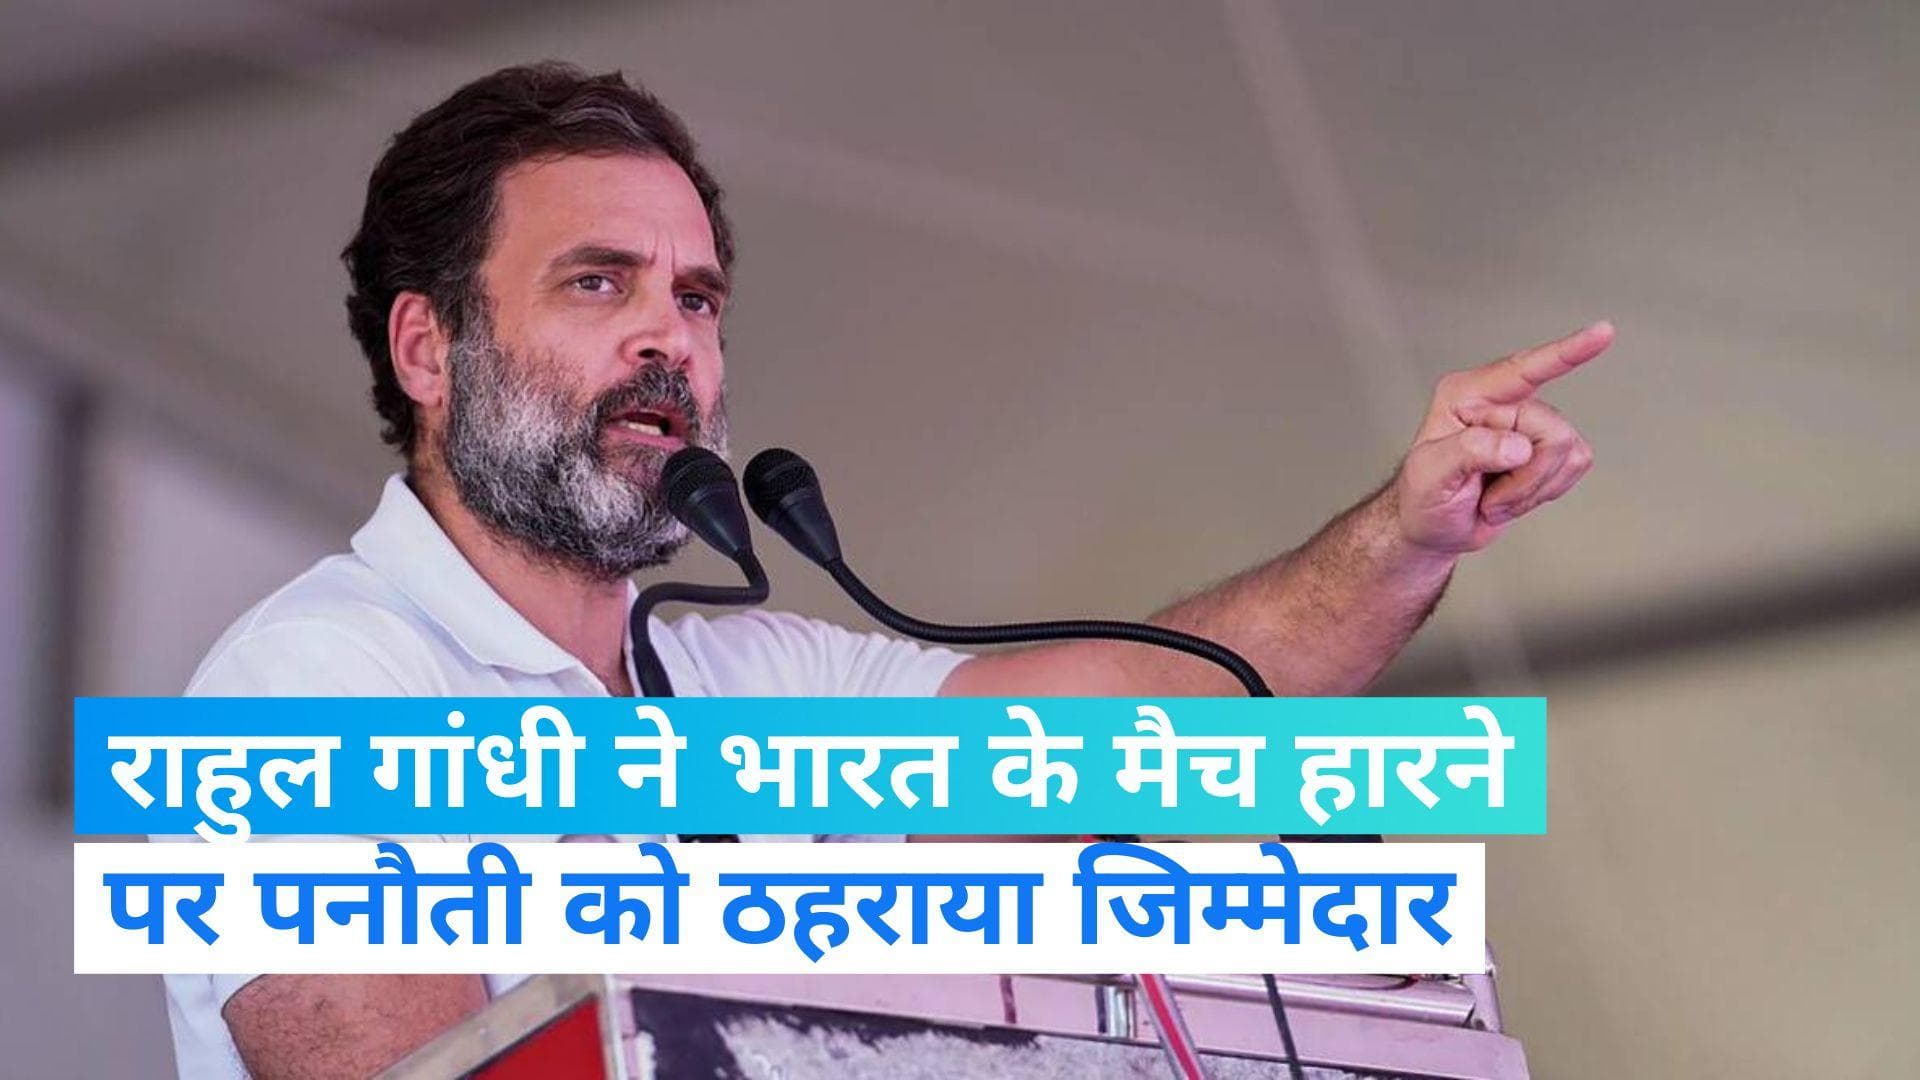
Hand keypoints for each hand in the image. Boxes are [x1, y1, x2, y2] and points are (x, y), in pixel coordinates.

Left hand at [1389, 321, 1610, 555]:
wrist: (1433, 528)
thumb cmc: (1422, 497)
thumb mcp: (1430, 475)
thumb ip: (1469, 453)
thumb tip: (1517, 446)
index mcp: (1467, 395)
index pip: (1522, 370)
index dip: (1565, 353)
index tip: (1603, 333)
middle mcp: (1501, 402)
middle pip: (1551, 431)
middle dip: (1525, 477)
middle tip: (1488, 498)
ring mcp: (1527, 425)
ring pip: (1568, 450)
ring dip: (1532, 489)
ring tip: (1496, 498)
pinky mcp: (1548, 450)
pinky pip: (1574, 466)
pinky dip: (1545, 492)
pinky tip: (1514, 497)